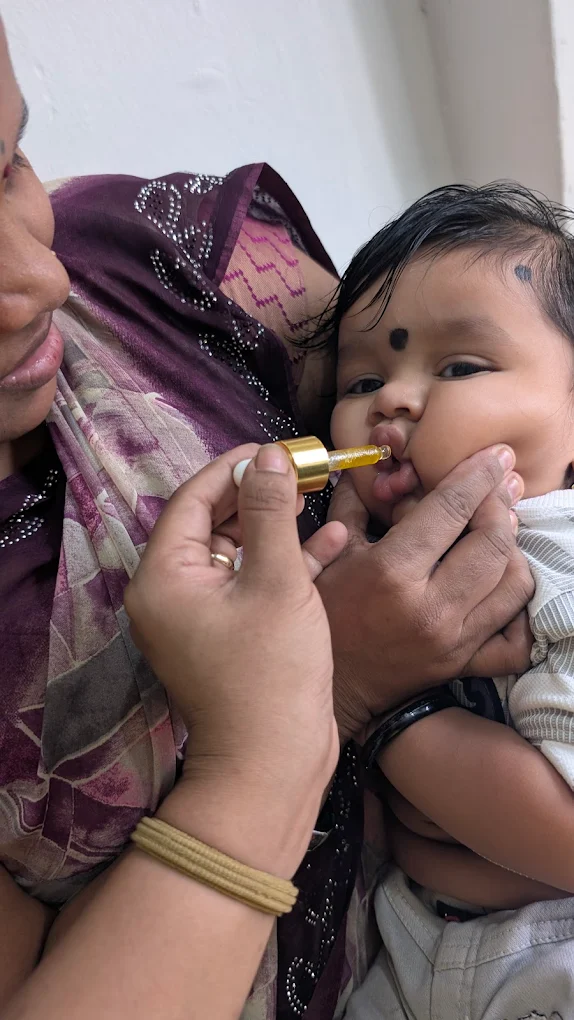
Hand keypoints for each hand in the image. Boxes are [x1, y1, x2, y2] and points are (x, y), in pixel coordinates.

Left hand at [124, 443, 346, 870]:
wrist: (273, 764)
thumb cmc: (272, 672)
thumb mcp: (276, 580)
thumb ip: (271, 513)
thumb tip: (268, 456)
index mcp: (164, 577)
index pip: (194, 499)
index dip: (236, 468)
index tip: (277, 448)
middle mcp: (170, 594)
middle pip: (214, 524)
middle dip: (261, 496)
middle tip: (305, 470)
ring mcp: (198, 619)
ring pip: (237, 553)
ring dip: (278, 528)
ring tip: (321, 497)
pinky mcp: (228, 637)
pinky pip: (251, 585)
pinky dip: (285, 565)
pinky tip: (333, 543)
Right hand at [316, 445, 533, 741]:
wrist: (329, 688)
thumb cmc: (323, 618)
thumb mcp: (325, 556)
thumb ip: (353, 505)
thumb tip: (370, 466)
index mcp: (392, 573)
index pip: (452, 510)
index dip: (479, 475)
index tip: (496, 455)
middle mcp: (431, 606)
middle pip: (494, 542)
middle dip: (501, 505)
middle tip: (499, 488)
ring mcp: (454, 639)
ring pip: (514, 583)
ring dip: (513, 549)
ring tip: (499, 529)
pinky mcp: (463, 664)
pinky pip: (515, 638)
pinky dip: (520, 609)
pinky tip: (504, 585)